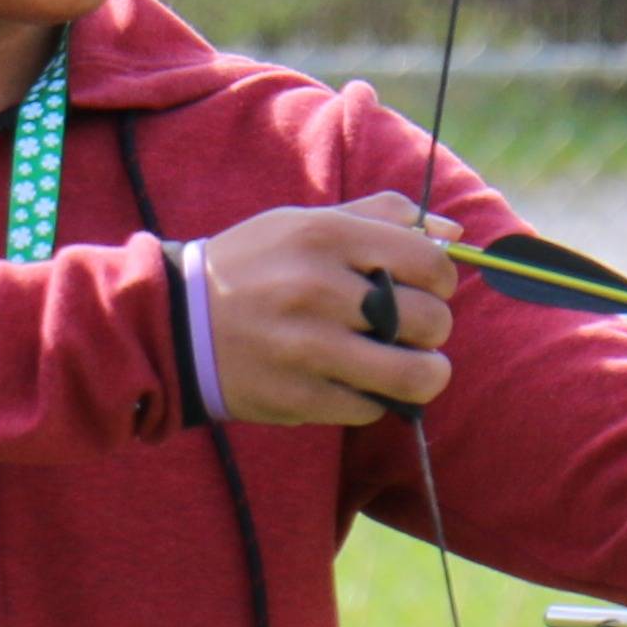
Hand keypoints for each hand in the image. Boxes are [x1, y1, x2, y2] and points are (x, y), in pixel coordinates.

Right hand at [205, 191, 458, 424]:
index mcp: (324, 236)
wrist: (172, 323)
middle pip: (432, 321)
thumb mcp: (305, 223)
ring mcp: (307, 347)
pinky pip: (373, 408)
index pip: (430, 263)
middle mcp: (317, 288)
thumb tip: (455, 235)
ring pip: (416, 375)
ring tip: (405, 366)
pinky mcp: (298, 396)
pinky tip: (348, 380)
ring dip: (422, 374)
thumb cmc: (256, 268)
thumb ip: (381, 218)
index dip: (442, 281)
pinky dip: (371, 399)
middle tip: (405, 329)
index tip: (424, 288)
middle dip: (430, 329)